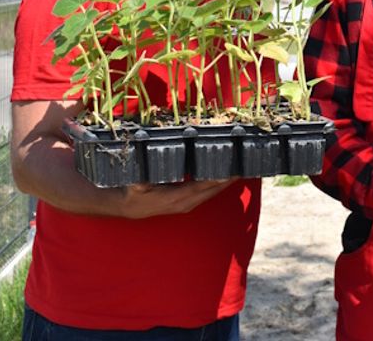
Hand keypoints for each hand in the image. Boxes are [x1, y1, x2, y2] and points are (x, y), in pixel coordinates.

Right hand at [116, 179, 232, 218]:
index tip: (231, 172)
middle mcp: (185, 203)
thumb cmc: (132, 194)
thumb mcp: (135, 187)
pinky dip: (218, 185)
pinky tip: (226, 176)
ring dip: (226, 182)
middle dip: (228, 179)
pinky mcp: (187, 203)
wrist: (128, 207)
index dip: (216, 180)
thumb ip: (140, 183)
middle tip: (244, 165)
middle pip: (212, 190)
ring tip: (240, 168)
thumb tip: (141, 180)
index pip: (201, 187)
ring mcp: (187, 204)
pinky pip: (207, 193)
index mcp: (175, 198)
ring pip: (212, 192)